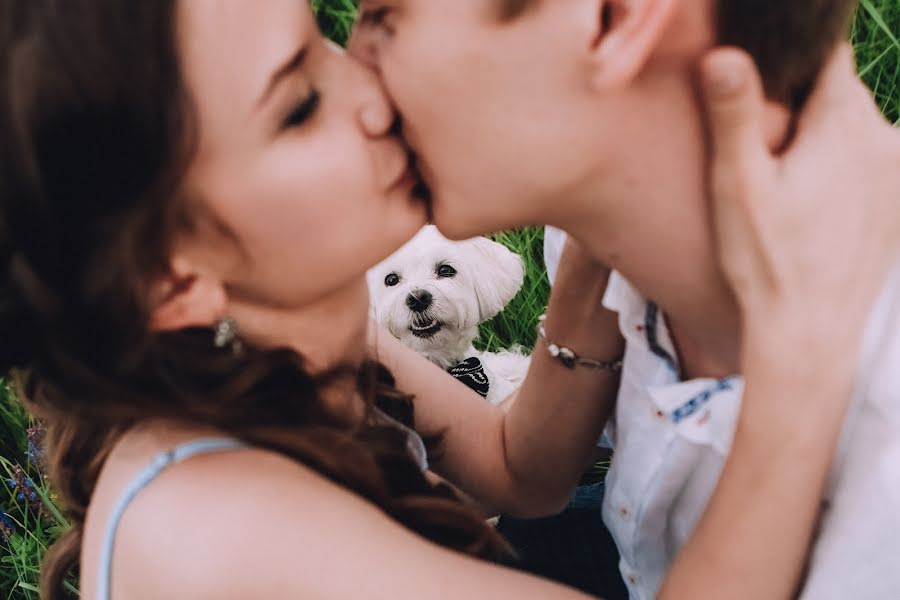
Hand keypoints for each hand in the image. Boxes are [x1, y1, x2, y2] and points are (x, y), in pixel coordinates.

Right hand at [701, 45, 899, 362]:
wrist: (810, 331)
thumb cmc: (766, 260)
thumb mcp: (738, 184)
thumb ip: (734, 114)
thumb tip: (726, 53)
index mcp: (843, 123)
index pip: (826, 57)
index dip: (790, 66)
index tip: (763, 99)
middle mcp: (884, 138)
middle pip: (840, 94)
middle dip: (804, 108)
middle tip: (764, 156)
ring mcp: (896, 173)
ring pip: (854, 130)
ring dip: (824, 142)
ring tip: (787, 189)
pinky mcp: (897, 203)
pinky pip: (868, 164)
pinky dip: (843, 172)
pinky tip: (812, 210)